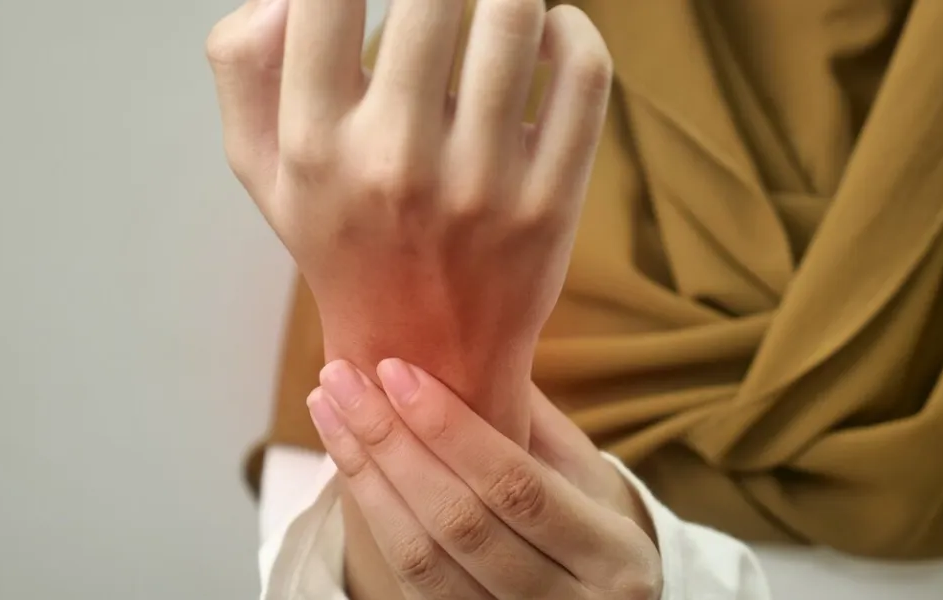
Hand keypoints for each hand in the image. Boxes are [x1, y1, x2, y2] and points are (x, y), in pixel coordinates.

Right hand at [207, 0, 612, 440]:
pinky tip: (546, 33)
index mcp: (313, 144)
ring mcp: (480, 185)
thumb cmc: (340, 238)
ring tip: (491, 6)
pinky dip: (572, 27)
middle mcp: (393, 162)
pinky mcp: (551, 201)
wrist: (421, 351)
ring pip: (515, 15)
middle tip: (443, 3)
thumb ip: (242, 60)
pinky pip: (583, 72)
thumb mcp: (260, 165)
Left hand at [309, 358, 660, 598]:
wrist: (598, 598)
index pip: (517, 486)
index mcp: (614, 556)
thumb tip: (462, 341)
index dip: (451, 429)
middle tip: (342, 380)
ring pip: (422, 558)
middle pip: (460, 524)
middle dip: (392, 444)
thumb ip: (528, 419)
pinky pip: (408, 578)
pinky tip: (349, 460)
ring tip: (329, 410)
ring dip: (366, 477)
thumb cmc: (589, 515)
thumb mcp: (584, 470)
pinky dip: (372, 514)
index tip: (395, 369)